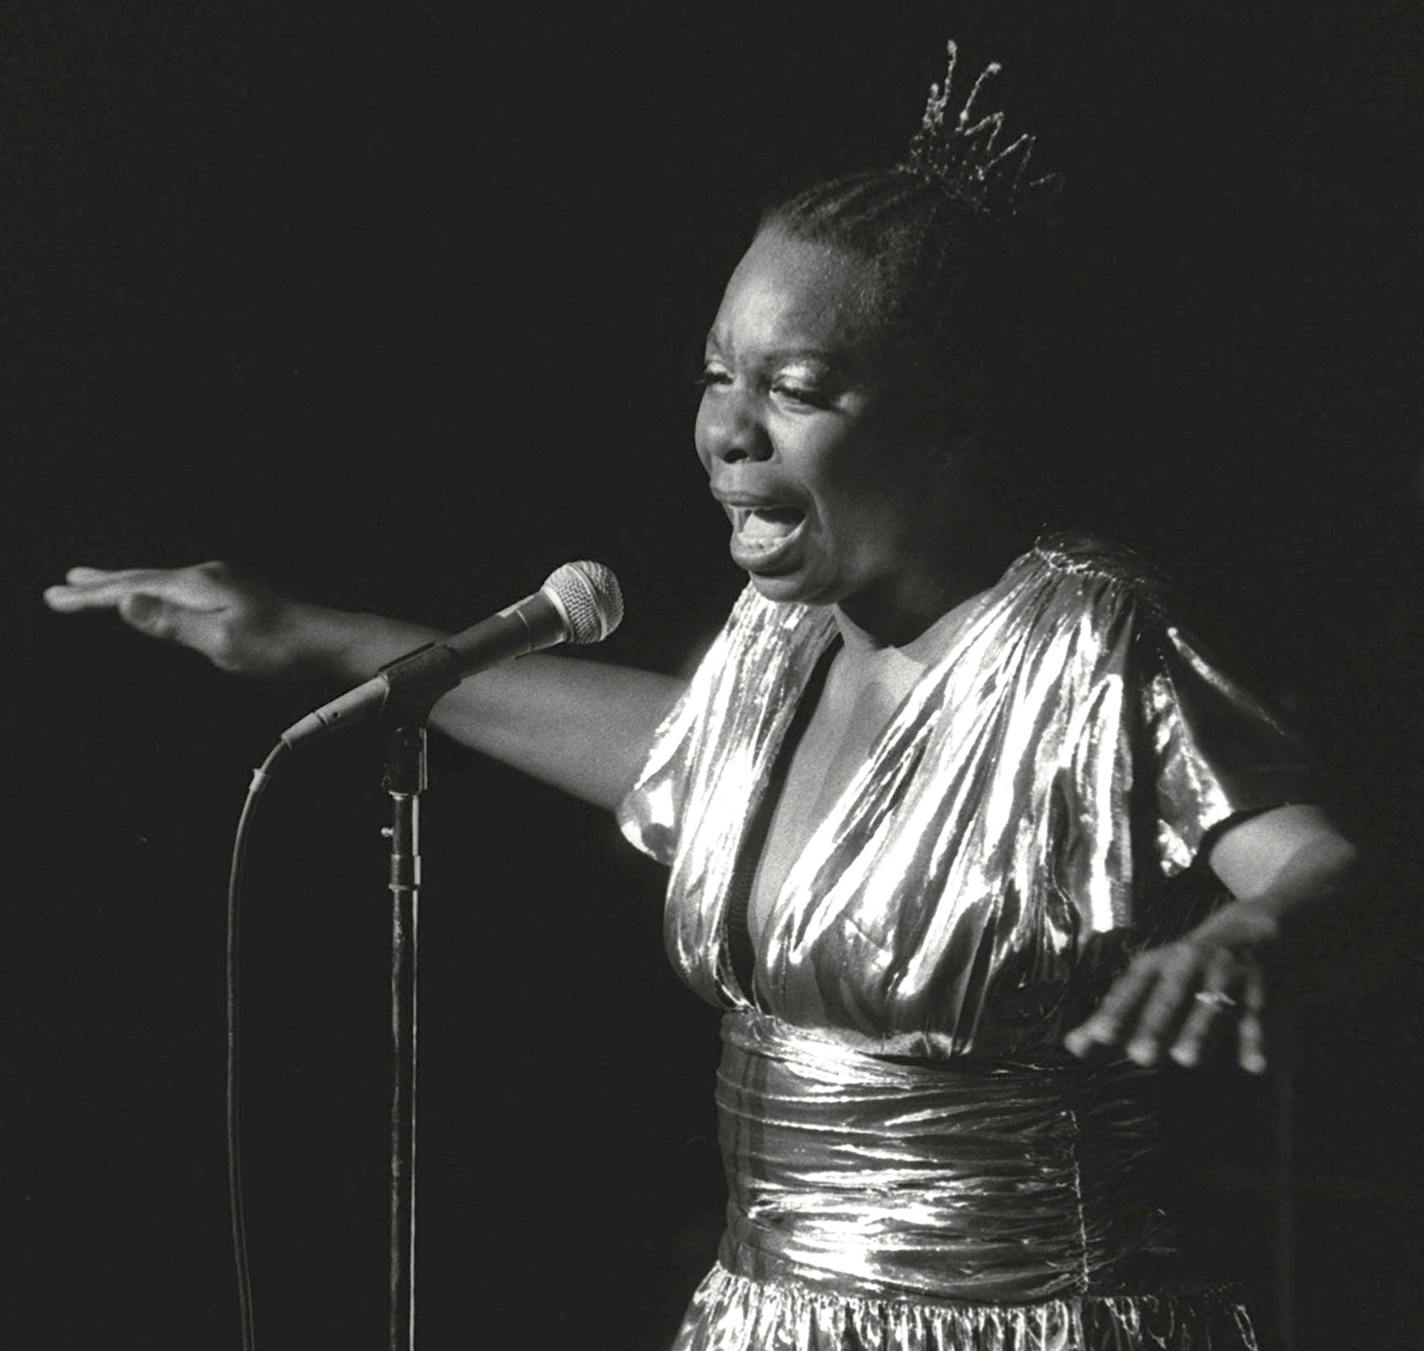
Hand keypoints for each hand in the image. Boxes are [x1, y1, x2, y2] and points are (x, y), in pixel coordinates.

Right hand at [44, 561, 309, 677]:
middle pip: (141, 578)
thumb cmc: (278, 648)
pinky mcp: (232, 594)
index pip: (132, 588)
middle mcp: (206, 576)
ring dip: (123, 583)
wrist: (326, 643)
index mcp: (198, 585)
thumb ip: (172, 623)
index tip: (56, 598)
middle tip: (63, 584)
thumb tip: (127, 601)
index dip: (92, 596)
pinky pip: (177, 588)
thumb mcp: (221, 642)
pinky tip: (154, 596)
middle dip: (100, 584)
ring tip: (97, 582)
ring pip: (158, 581)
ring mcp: (221, 583)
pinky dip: (151, 590)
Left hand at [1064, 899, 1282, 1073]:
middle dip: (1154, 1024)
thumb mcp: (1152, 980)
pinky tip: (1252, 1069)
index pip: (1130, 989)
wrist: (1253, 928)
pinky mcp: (1260, 988)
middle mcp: (1187, 965)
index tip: (1097, 1036)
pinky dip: (1255, 1041)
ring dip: (1198, 1031)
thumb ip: (1115, 1015)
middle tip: (1139, 1056)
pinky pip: (1256, 1017)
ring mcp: (1225, 974)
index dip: (1115, 1012)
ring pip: (1211, 1005)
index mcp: (1156, 965)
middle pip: (1168, 996)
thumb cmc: (1187, 965)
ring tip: (1185, 1060)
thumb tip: (1072, 1047)